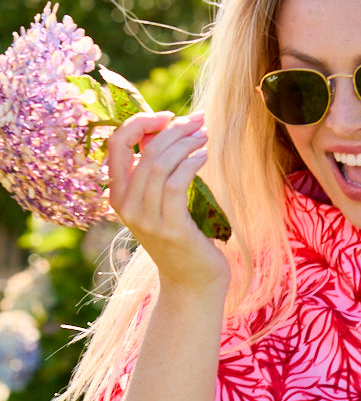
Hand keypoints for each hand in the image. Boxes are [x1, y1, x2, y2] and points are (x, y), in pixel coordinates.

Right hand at [106, 111, 229, 291]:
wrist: (192, 284)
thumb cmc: (182, 239)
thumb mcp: (161, 202)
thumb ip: (157, 169)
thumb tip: (164, 128)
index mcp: (118, 196)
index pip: (116, 144)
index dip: (140, 122)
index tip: (168, 116)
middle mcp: (126, 207)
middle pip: (144, 151)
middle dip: (173, 129)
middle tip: (199, 121)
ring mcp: (146, 219)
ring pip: (159, 164)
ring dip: (185, 143)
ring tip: (204, 136)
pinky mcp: (170, 228)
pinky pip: (176, 183)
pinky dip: (191, 163)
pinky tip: (204, 156)